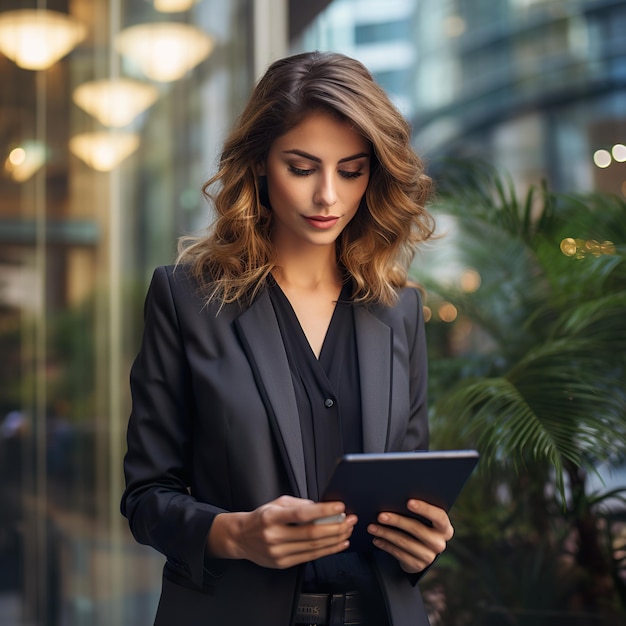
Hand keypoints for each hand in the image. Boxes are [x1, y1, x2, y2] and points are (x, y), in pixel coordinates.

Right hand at [207, 495, 356, 568]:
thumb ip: (298, 504)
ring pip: (313, 548)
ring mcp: (278, 552)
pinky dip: (327, 550)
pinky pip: (309, 557)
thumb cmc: (262, 517)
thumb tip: (322, 507)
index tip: (339, 506)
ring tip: (348, 530)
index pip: (301, 514)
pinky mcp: (282, 563)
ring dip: (335, 539)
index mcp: (272, 516)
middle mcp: (274, 536)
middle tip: (350, 519)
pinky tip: (339, 543)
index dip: (323, 511)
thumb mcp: (276, 503)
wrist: (241, 538)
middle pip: (311, 534)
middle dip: (336, 527)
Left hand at [367, 499, 453, 573]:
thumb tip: (396, 496)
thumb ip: (416, 509)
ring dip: (386, 533)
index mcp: (445, 528)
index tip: (409, 502)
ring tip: (372, 527)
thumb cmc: (420, 526)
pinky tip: (376, 539)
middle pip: (417, 529)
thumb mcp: (423, 519)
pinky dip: (385, 545)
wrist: (421, 551)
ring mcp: (429, 556)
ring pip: (404, 542)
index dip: (425, 509)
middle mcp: (439, 543)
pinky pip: (399, 554)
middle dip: (396, 520)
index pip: (439, 516)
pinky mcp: (417, 566)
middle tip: (380, 515)